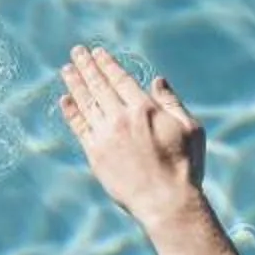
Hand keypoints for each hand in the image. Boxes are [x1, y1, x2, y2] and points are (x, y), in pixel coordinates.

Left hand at [60, 46, 205, 232]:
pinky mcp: (95, 154)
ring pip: (86, 103)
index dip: (107, 64)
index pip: (120, 79)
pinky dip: (71, 112)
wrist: (166, 202)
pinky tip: (65, 100)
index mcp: (145, 109)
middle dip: (86, 66)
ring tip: (66, 69)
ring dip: (74, 83)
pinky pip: (79, 127)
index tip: (97, 52)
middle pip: (99, 85)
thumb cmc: (185, 166)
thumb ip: (171, 102)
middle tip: (77, 52)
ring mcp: (105, 136)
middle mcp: (121, 118)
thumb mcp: (190, 129)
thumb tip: (157, 80)